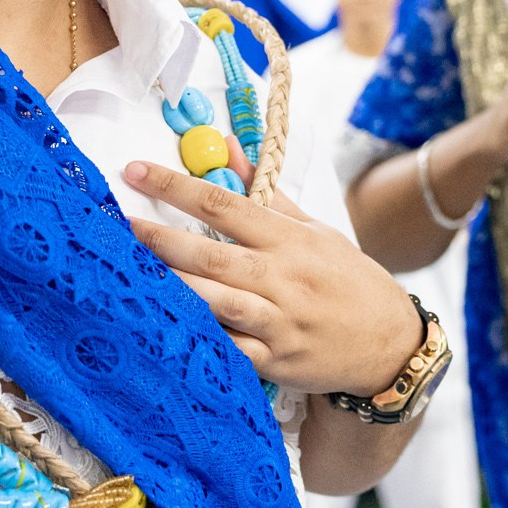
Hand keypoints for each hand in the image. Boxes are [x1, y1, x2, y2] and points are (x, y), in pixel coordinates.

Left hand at [125, 161, 420, 396]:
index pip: (225, 204)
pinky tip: (164, 326)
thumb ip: (268, 192)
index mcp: (291, 240)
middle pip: (212, 255)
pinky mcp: (275, 360)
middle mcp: (284, 278)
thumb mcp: (315, 230)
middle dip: (160, 239)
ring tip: (130, 274)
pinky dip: (199, 337)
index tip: (136, 171)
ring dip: (172, 287)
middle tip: (118, 224)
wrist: (389, 343)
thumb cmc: (348, 280)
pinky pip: (230, 349)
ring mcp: (279, 322)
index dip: (176, 186)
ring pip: (217, 302)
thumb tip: (228, 147)